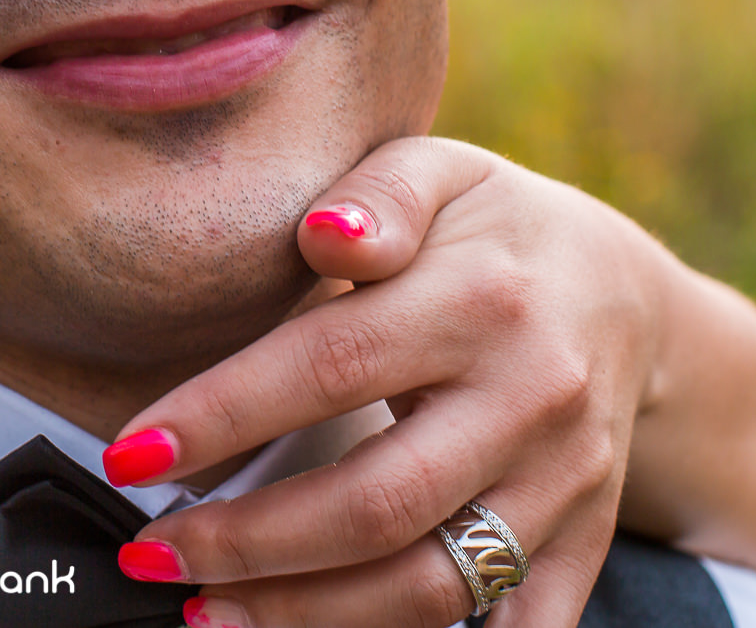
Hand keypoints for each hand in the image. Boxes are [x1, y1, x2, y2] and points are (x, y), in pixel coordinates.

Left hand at [101, 137, 755, 627]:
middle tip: (152, 555)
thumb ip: (378, 193)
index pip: (329, 368)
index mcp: (481, 299)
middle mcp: (532, 400)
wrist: (627, 294)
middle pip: (376, 502)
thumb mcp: (441, 172)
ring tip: (209, 614)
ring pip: (433, 585)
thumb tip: (325, 232)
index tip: (128, 454)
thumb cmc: (493, 227)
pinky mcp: (585, 541)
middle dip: (248, 543)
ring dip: (311, 616)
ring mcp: (564, 483)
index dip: (221, 417)